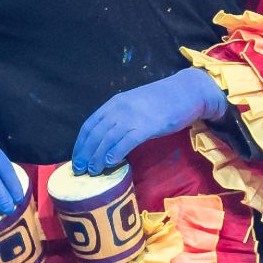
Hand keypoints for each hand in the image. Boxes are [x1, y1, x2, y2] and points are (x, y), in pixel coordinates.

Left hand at [72, 67, 226, 175]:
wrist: (187, 91)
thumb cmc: (161, 100)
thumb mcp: (134, 104)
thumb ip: (120, 117)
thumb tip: (105, 139)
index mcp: (114, 103)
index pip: (89, 125)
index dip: (80, 144)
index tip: (76, 159)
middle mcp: (119, 108)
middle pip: (95, 134)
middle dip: (85, 154)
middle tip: (80, 170)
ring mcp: (133, 117)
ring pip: (107, 139)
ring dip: (97, 157)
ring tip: (93, 171)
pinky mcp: (148, 126)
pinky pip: (126, 141)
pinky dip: (115, 153)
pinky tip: (110, 163)